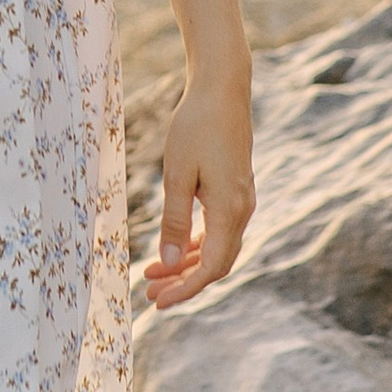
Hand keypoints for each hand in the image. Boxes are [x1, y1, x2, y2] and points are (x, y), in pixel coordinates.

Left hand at [144, 72, 254, 308]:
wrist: (221, 91)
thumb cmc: (196, 127)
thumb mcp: (177, 174)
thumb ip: (173, 219)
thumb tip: (166, 262)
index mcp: (229, 210)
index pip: (211, 267)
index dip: (185, 288)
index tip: (157, 301)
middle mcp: (241, 211)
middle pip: (216, 263)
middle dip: (184, 282)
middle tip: (150, 295)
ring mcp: (241, 201)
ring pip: (217, 248)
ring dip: (186, 264)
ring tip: (152, 274)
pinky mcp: (235, 191)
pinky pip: (218, 230)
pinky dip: (195, 244)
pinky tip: (173, 248)